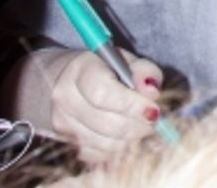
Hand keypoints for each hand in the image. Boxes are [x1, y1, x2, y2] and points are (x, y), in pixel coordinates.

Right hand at [45, 49, 164, 164]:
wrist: (65, 80)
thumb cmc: (104, 68)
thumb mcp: (125, 60)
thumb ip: (143, 70)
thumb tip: (152, 92)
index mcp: (79, 70)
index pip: (102, 94)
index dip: (131, 106)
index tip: (154, 111)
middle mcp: (65, 97)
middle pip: (105, 123)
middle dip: (137, 125)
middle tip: (154, 120)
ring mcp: (62, 122)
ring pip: (104, 143)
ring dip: (130, 138)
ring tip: (141, 125)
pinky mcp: (65, 141)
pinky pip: (98, 154)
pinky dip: (116, 147)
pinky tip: (124, 134)